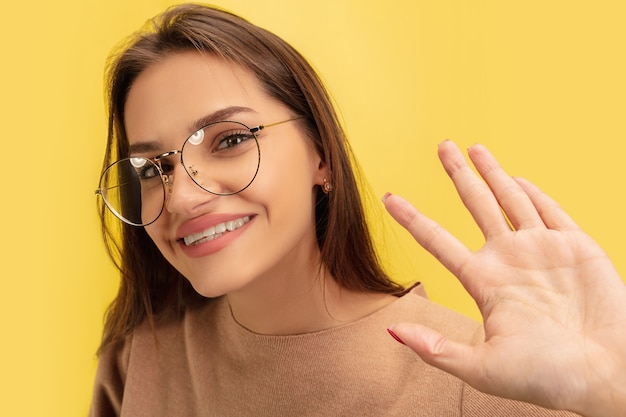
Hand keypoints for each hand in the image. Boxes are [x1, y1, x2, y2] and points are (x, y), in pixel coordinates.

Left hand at [384, 141, 625, 416]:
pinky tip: (516, 178)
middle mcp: (508, 260)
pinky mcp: (576, 246)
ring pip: (510, 199)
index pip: (438, 241)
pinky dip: (533, 192)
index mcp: (484, 283)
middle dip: (457, 174)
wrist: (609, 376)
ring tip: (473, 148)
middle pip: (474, 204)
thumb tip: (391, 331)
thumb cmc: (548, 378)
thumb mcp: (482, 369)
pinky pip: (551, 211)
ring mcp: (541, 250)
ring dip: (492, 172)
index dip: (412, 218)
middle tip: (442, 146)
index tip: (388, 198)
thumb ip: (436, 349)